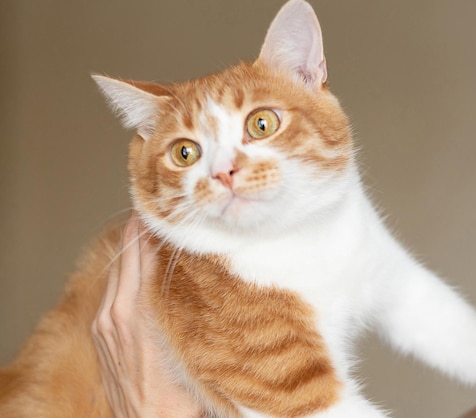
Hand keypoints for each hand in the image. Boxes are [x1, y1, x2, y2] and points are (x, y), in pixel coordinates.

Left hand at [91, 214, 199, 417]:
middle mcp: (117, 310)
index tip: (167, 206)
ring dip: (133, 247)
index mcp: (141, 309)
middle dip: (142, 228)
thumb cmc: (181, 389)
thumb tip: (195, 263)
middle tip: (162, 208)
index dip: (154, 225)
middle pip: (127, 252)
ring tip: (152, 229)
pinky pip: (112, 288)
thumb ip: (189, 298)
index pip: (144, 249)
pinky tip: (140, 264)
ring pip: (117, 269)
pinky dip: (125, 270)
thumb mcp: (193, 337)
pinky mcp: (99, 332)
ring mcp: (104, 321)